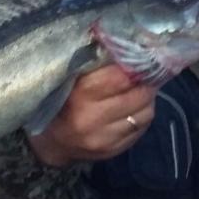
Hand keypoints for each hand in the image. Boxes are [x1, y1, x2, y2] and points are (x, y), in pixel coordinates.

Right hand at [27, 64, 156, 167]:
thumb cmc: (62, 100)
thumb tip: (127, 47)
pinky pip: (141, 129)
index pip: (123, 76)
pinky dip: (142, 116)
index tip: (143, 57)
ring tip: (139, 91)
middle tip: (145, 74)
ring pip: (146, 113)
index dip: (137, 65)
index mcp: (81, 93)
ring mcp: (105, 138)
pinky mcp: (113, 151)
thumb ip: (97, 62)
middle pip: (139, 95)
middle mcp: (93, 118)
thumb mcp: (72, 77)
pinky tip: (134, 109)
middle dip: (146, 82)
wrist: (51, 142)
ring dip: (147, 99)